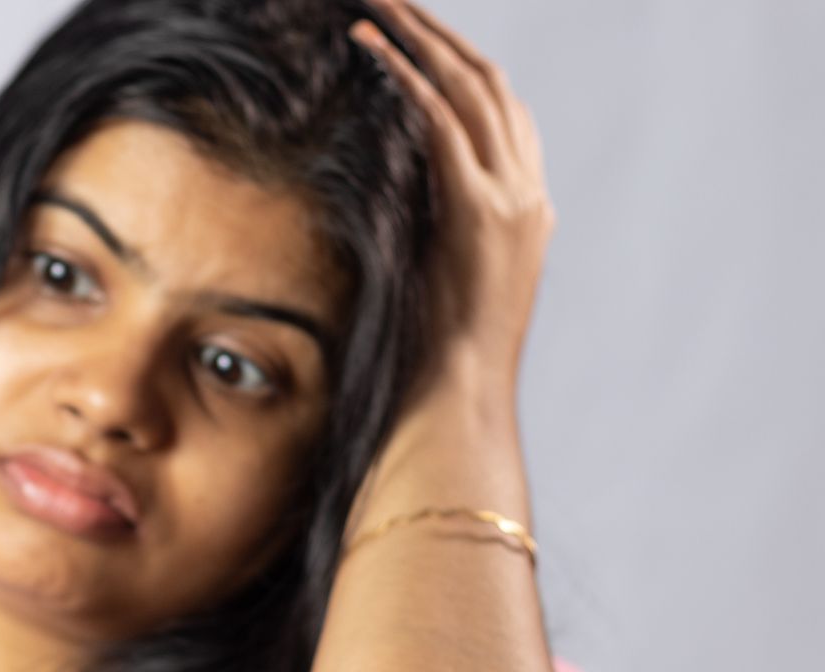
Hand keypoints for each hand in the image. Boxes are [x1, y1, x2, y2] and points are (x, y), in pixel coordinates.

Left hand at [351, 0, 554, 414]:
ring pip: (468, 88)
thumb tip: (387, 214)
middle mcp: (528, 197)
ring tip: (373, 4)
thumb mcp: (437, 287)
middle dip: (439, 34)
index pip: (501, 114)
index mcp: (525, 213)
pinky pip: (440, 122)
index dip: (458, 66)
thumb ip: (431, 240)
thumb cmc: (432, 365)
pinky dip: (405, 75)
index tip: (415, 35)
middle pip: (488, 84)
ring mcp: (512, 203)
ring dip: (418, 37)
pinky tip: (368, 45)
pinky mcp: (480, 214)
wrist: (457, 407)